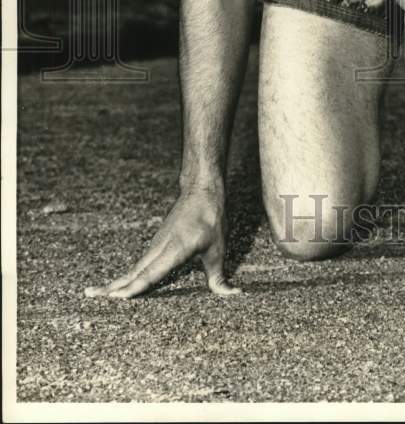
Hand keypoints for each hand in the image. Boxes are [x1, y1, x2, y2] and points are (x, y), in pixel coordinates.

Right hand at [84, 187, 240, 299]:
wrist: (200, 189)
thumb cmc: (210, 217)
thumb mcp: (218, 247)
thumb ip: (219, 275)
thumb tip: (231, 294)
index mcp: (174, 249)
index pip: (151, 272)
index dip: (135, 287)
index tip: (116, 297)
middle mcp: (160, 248)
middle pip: (133, 271)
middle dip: (112, 286)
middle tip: (89, 296)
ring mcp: (156, 244)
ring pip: (134, 267)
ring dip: (116, 280)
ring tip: (95, 293)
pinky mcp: (157, 243)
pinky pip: (140, 263)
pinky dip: (127, 274)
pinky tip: (120, 283)